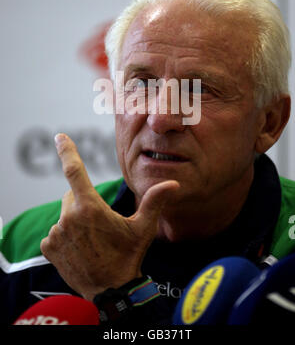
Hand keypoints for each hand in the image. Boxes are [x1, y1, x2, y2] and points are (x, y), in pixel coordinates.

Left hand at [40, 133, 178, 300]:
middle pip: (72, 196)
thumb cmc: (128, 256)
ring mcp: (56, 233)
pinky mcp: (48, 248)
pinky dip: (65, 237)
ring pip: (64, 215)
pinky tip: (80, 249)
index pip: (74, 171)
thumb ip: (155, 202)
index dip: (67, 151)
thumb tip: (174, 184)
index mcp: (90, 207)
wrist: (111, 291)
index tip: (59, 136)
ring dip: (75, 221)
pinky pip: (55, 233)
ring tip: (93, 241)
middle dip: (84, 203)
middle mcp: (69, 218)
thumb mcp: (143, 228)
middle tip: (101, 224)